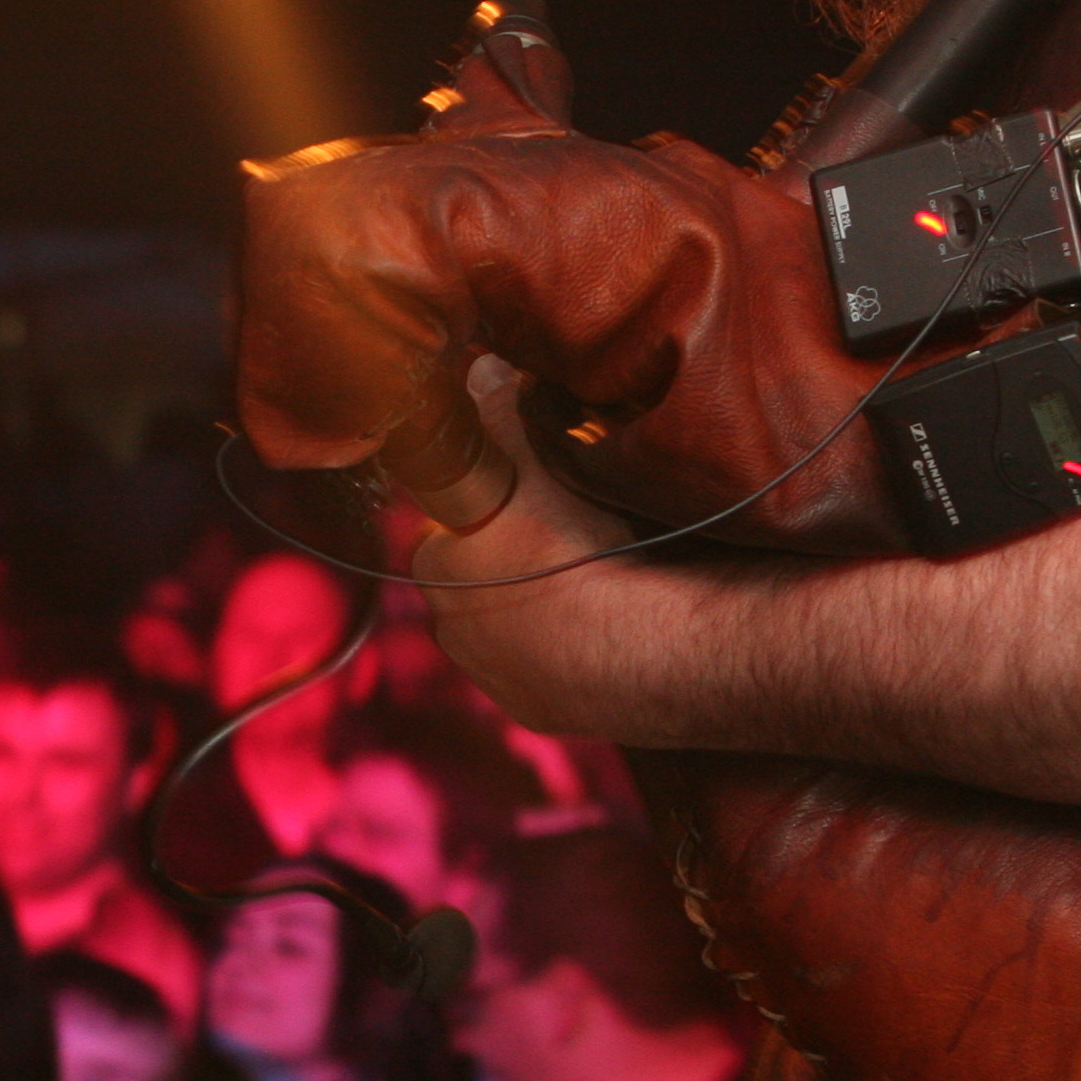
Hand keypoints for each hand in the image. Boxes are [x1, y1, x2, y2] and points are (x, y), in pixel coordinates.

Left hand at [414, 358, 654, 736]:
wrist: (643, 651)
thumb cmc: (582, 547)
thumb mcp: (540, 459)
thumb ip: (504, 411)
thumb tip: (482, 367)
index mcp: (437, 566)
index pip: (448, 526)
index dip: (487, 506)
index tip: (528, 498)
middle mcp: (450, 632)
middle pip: (478, 579)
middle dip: (511, 560)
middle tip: (569, 535)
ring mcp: (494, 681)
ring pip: (510, 629)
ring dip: (540, 609)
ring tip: (596, 581)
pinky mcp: (538, 713)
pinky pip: (548, 671)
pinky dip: (570, 651)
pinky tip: (608, 627)